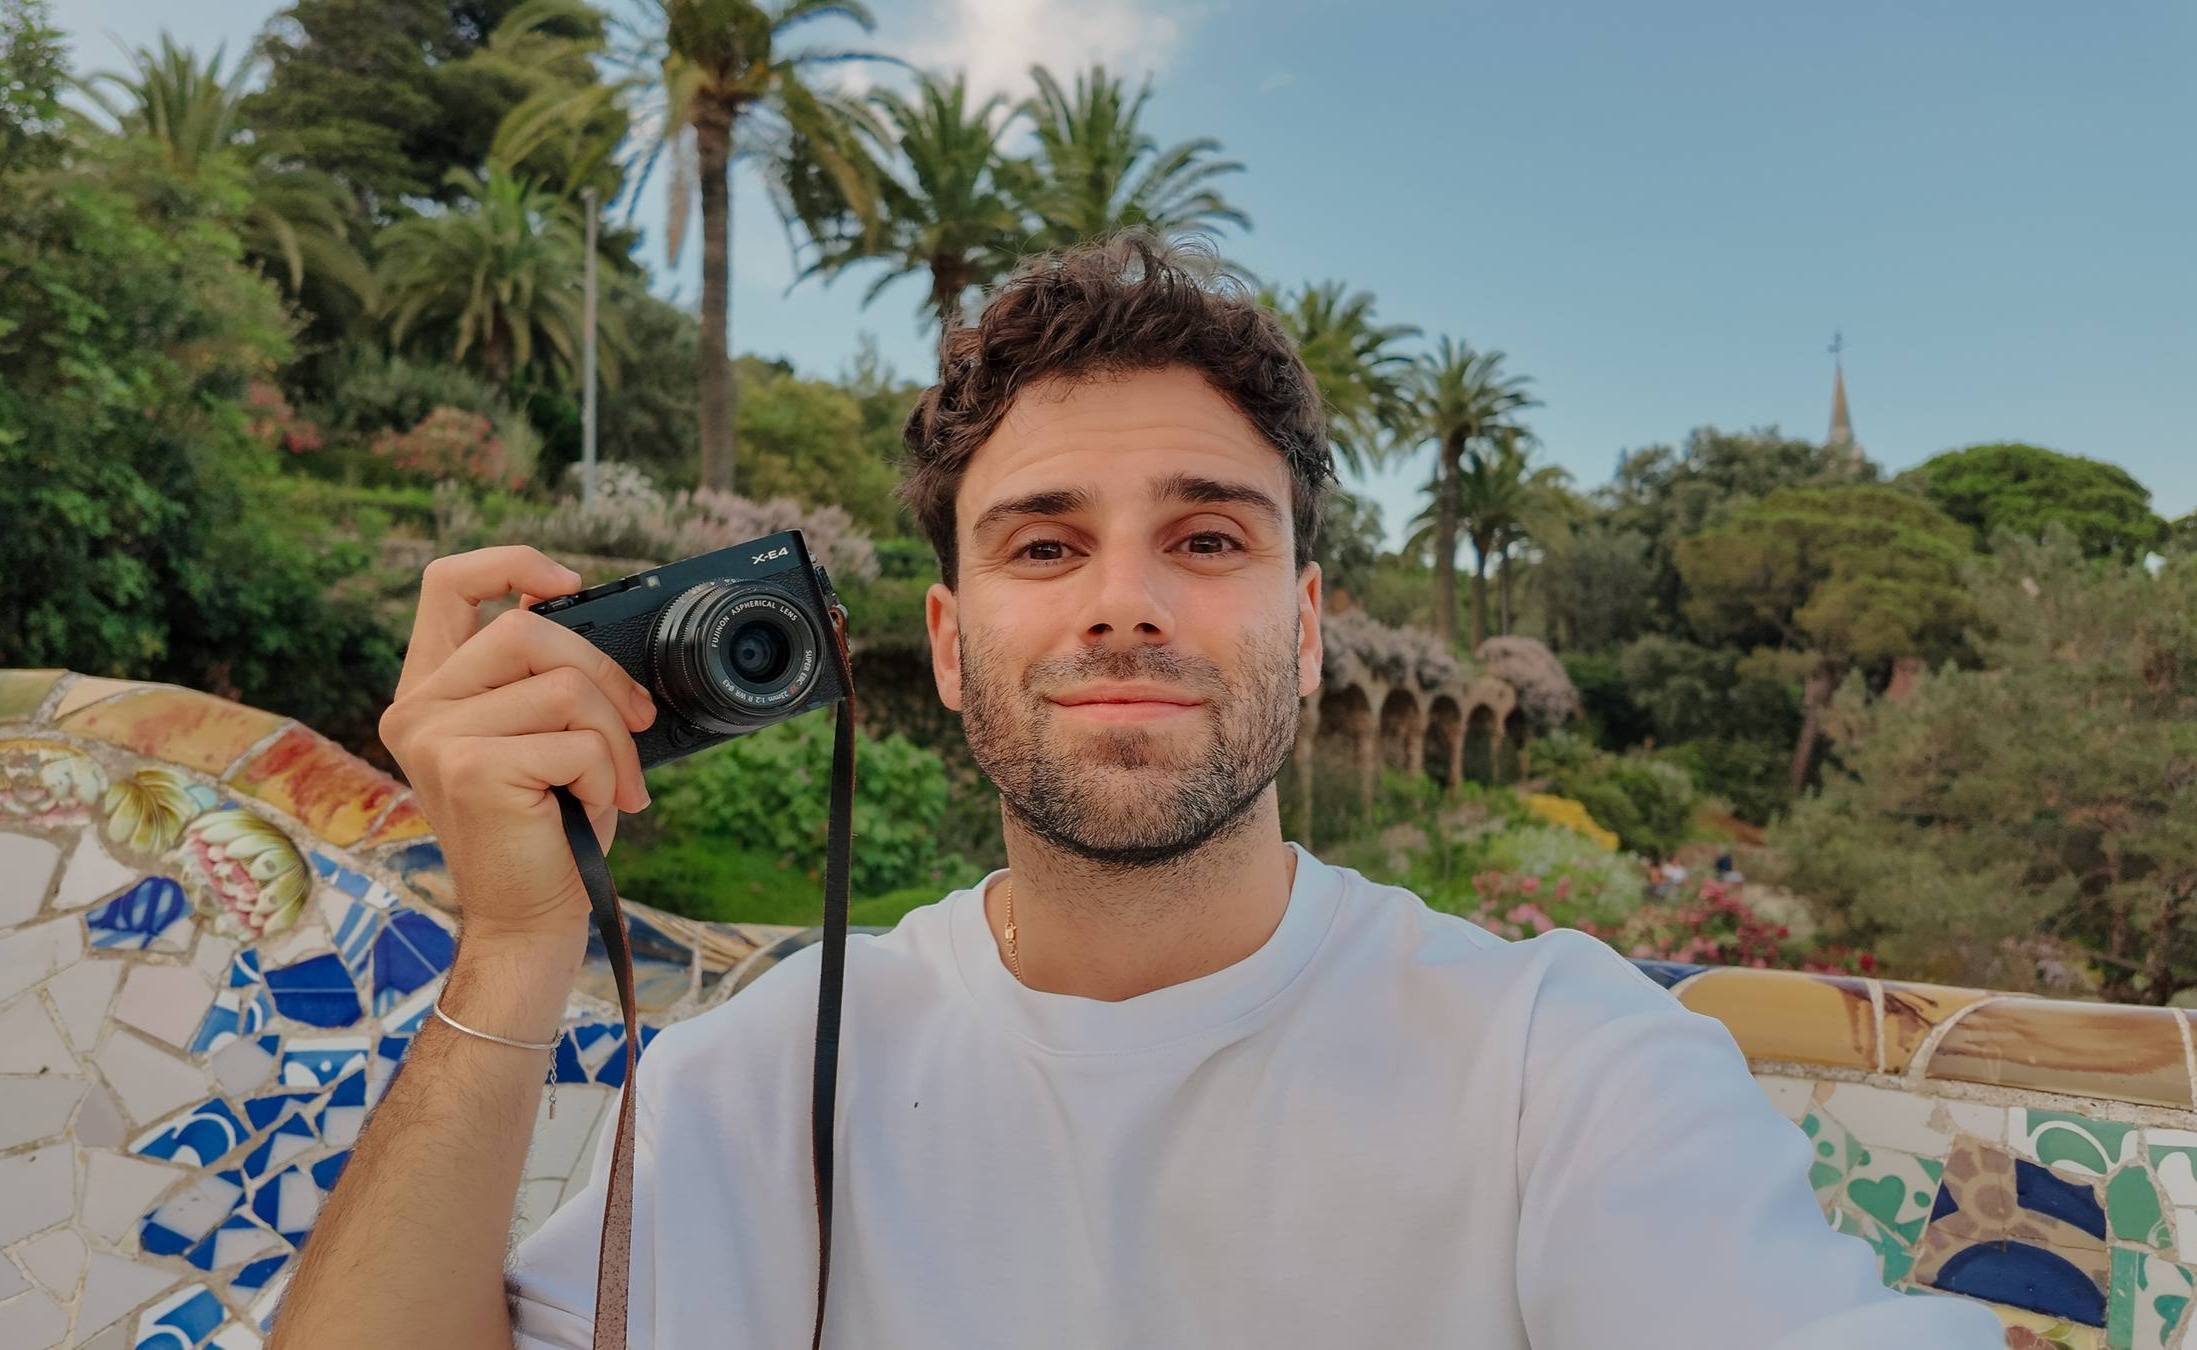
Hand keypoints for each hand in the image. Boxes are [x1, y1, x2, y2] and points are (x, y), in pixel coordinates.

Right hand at [379, 547, 656, 955]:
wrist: (529, 917)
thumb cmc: (546, 828)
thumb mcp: (540, 735)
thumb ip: (541, 676)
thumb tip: (580, 607)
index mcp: (429, 689)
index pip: (447, 583)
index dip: (510, 562)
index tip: (567, 581)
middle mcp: (418, 708)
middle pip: (526, 628)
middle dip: (603, 675)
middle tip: (638, 724)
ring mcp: (436, 737)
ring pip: (562, 685)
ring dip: (614, 737)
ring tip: (613, 783)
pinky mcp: (470, 769)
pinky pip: (576, 740)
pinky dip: (606, 775)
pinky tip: (591, 808)